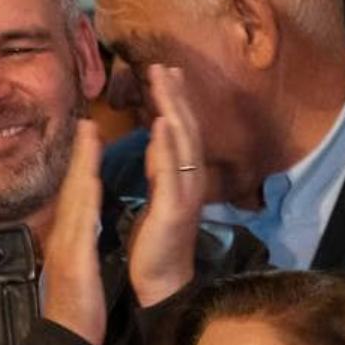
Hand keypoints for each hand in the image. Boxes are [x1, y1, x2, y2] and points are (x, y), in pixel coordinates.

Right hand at [39, 120, 106, 344]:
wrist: (66, 338)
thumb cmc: (77, 306)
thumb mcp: (80, 266)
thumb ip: (82, 241)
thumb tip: (87, 221)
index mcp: (69, 237)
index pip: (76, 194)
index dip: (82, 162)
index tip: (88, 132)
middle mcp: (63, 236)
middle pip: (71, 188)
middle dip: (80, 154)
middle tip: (86, 120)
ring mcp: (66, 247)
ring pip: (74, 200)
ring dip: (81, 166)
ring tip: (89, 136)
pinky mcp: (73, 261)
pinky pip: (80, 225)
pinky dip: (84, 201)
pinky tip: (90, 181)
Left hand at [127, 65, 207, 307]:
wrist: (159, 280)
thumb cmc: (154, 241)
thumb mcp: (155, 195)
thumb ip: (158, 167)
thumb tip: (154, 138)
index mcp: (182, 176)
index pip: (181, 130)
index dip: (175, 101)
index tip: (165, 73)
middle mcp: (190, 179)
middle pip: (186, 128)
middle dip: (176, 95)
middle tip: (163, 64)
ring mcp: (185, 192)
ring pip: (182, 141)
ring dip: (173, 108)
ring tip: (164, 80)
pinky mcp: (173, 208)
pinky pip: (172, 171)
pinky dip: (167, 145)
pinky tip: (162, 123)